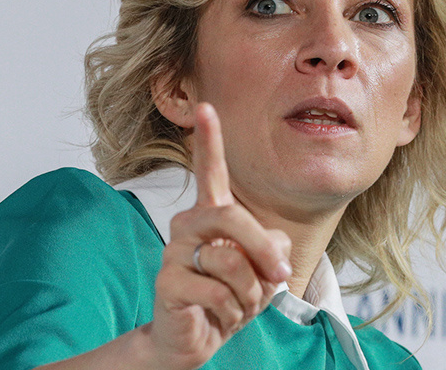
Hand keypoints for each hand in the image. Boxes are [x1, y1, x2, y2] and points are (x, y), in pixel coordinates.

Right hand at [146, 103, 291, 367]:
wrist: (198, 338)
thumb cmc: (232, 296)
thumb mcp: (264, 268)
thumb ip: (272, 247)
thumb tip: (269, 251)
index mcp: (212, 214)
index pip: (209, 171)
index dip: (208, 140)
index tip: (205, 107)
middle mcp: (187, 224)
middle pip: (232, 218)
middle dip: (264, 252)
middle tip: (279, 277)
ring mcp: (173, 252)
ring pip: (230, 262)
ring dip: (249, 294)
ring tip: (235, 303)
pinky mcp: (167, 282)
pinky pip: (218, 292)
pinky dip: (232, 313)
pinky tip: (218, 316)